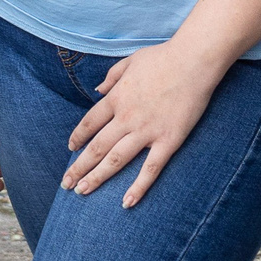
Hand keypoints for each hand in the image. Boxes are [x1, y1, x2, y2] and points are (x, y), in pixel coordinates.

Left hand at [61, 39, 224, 206]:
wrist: (193, 60)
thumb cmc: (163, 57)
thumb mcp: (130, 61)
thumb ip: (111, 77)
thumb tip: (97, 91)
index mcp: (116, 98)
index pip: (89, 123)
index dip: (77, 138)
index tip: (70, 149)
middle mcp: (126, 117)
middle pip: (96, 147)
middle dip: (79, 167)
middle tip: (67, 184)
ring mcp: (147, 131)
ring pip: (115, 161)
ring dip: (97, 178)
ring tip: (83, 191)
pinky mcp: (169, 141)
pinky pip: (150, 169)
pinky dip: (138, 187)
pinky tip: (126, 202)